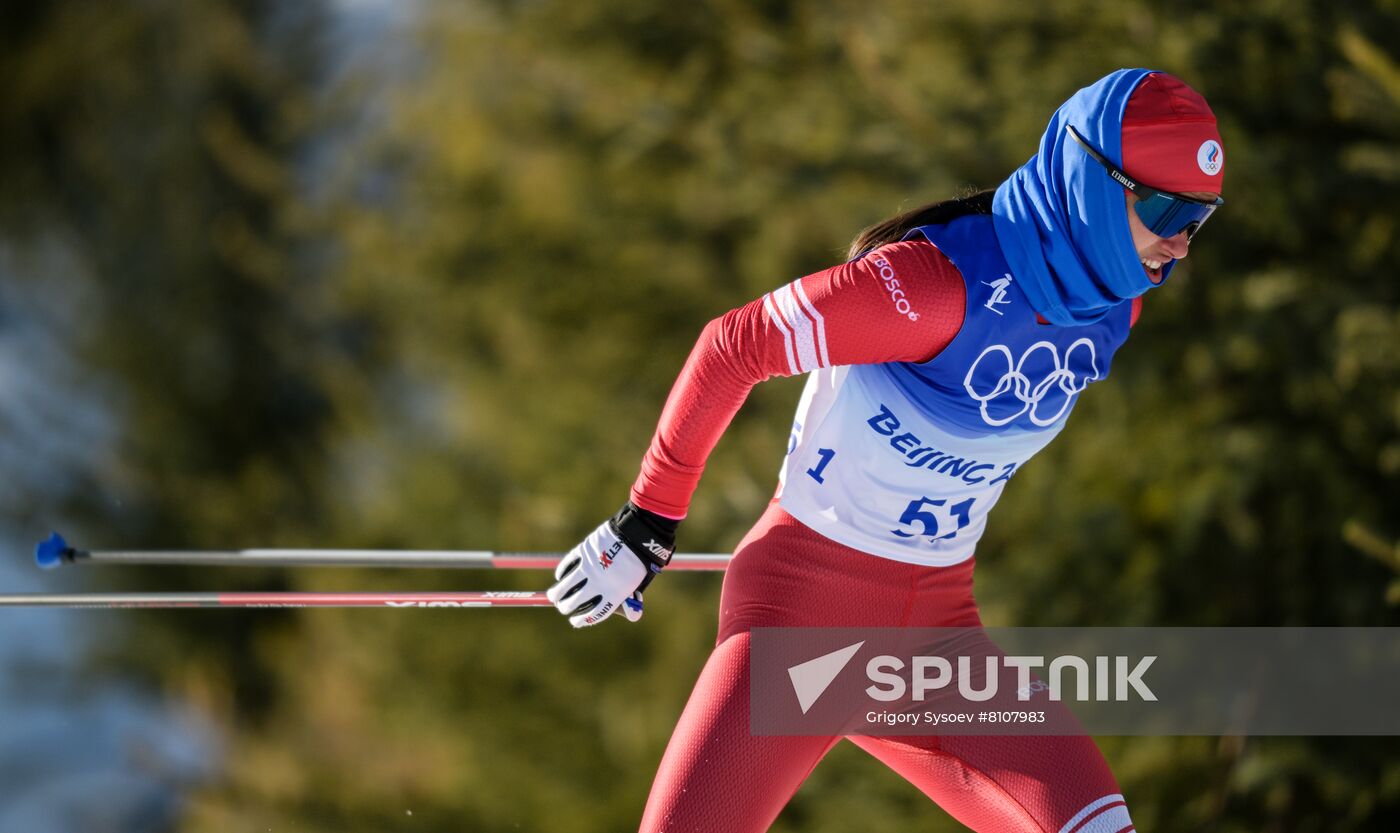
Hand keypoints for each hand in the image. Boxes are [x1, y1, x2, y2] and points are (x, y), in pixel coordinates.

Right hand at [547, 502, 677, 627]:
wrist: (637, 535)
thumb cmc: (638, 563)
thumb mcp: (637, 585)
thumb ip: (629, 600)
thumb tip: (633, 617)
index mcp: (614, 595)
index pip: (592, 615)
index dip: (581, 620)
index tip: (574, 621)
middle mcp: (599, 584)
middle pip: (574, 602)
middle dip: (565, 607)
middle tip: (562, 607)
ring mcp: (589, 568)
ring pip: (565, 586)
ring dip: (556, 593)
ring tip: (553, 596)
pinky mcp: (584, 552)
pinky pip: (567, 566)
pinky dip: (562, 573)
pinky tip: (560, 576)